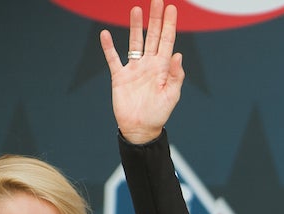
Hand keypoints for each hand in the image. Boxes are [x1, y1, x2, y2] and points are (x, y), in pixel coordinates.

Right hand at [100, 0, 184, 144]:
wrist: (140, 129)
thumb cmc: (158, 114)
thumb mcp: (171, 96)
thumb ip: (175, 76)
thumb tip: (177, 54)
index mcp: (162, 68)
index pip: (167, 41)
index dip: (170, 25)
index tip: (172, 8)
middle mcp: (149, 65)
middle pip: (152, 36)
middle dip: (156, 19)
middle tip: (157, 1)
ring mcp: (134, 69)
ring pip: (135, 42)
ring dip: (136, 26)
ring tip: (137, 9)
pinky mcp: (120, 77)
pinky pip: (113, 59)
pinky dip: (108, 47)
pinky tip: (106, 34)